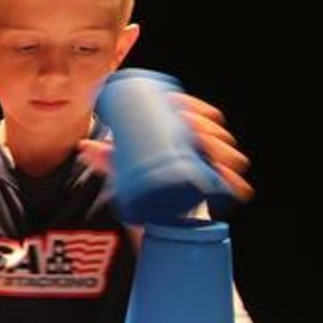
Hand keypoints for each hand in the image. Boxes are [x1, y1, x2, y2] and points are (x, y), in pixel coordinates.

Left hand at [79, 91, 253, 201]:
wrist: (150, 212)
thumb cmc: (138, 181)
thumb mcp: (122, 168)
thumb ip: (106, 159)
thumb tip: (82, 146)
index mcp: (190, 136)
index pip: (203, 116)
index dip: (198, 110)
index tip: (182, 110)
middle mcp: (206, 151)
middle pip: (216, 135)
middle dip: (209, 131)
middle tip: (190, 132)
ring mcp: (212, 170)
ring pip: (228, 157)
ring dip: (226, 155)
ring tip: (211, 155)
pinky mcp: (215, 192)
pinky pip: (233, 190)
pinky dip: (237, 190)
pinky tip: (239, 188)